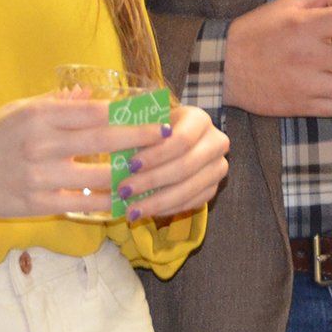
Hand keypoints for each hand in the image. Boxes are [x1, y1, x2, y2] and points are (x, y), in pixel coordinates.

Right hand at [0, 94, 160, 218]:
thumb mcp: (17, 109)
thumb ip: (55, 103)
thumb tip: (91, 94)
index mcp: (38, 116)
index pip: (92, 112)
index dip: (126, 113)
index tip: (149, 112)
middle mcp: (41, 145)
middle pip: (102, 142)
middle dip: (139, 140)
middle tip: (165, 137)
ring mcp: (40, 177)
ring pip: (98, 178)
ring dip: (129, 175)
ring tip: (154, 172)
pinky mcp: (37, 204)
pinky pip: (82, 206)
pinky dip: (107, 204)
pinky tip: (126, 201)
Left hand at [109, 105, 230, 223]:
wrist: (177, 137)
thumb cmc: (156, 127)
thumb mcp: (148, 120)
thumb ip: (136, 129)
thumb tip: (114, 143)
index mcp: (200, 119)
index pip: (182, 140)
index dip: (157, 155)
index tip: (130, 165)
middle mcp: (216, 142)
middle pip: (185, 167)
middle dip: (152, 181)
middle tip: (124, 191)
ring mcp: (218, 168)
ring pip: (188, 190)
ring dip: (156, 202)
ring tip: (131, 209)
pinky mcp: (212, 188)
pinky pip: (190, 203)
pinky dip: (166, 209)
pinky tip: (145, 212)